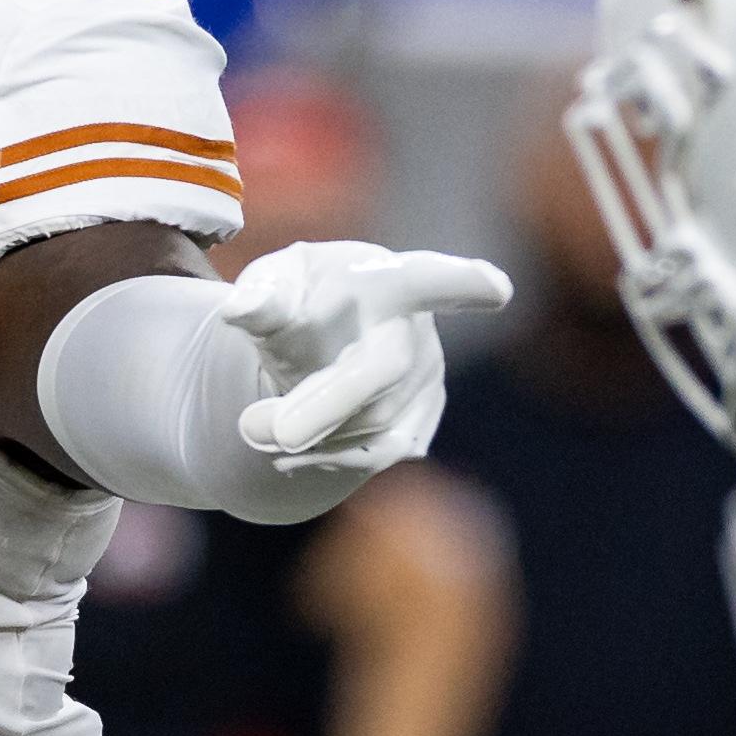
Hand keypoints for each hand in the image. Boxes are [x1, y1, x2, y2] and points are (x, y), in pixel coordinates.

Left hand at [223, 243, 513, 473]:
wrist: (320, 339)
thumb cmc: (300, 298)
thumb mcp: (275, 284)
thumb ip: (262, 296)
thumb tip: (239, 310)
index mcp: (386, 279)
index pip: (425, 278)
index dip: (461, 284)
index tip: (496, 289)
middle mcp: (418, 328)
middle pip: (381, 373)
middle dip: (322, 405)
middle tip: (252, 428)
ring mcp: (427, 377)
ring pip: (374, 424)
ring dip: (309, 435)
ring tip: (253, 428)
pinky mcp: (421, 419)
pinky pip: (380, 452)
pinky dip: (327, 457)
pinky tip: (289, 453)